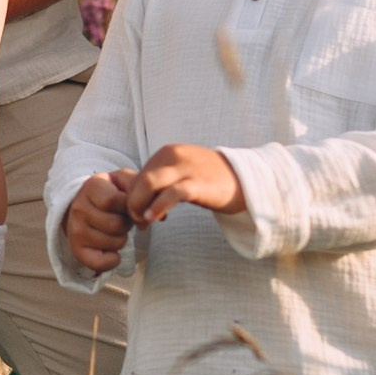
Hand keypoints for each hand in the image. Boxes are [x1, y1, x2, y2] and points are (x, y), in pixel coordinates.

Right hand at [65, 170, 135, 272]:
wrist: (85, 204)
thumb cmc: (111, 192)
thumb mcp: (124, 181)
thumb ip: (142, 190)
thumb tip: (162, 215)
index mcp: (92, 186)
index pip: (113, 201)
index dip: (129, 207)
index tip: (128, 206)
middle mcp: (79, 208)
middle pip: (116, 225)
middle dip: (127, 224)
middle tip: (122, 220)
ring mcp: (76, 230)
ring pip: (113, 242)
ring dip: (122, 239)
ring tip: (115, 231)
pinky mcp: (77, 249)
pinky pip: (99, 263)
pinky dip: (112, 260)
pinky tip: (112, 250)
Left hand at [126, 141, 243, 224]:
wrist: (244, 179)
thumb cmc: (209, 180)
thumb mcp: (181, 173)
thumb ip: (160, 183)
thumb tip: (137, 203)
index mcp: (166, 152)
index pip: (138, 175)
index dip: (132, 197)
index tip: (138, 215)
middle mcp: (173, 155)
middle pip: (139, 180)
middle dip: (132, 203)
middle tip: (138, 222)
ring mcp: (186, 168)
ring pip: (149, 183)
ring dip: (139, 205)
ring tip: (144, 222)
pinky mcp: (198, 183)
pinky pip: (171, 194)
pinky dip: (157, 207)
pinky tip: (154, 218)